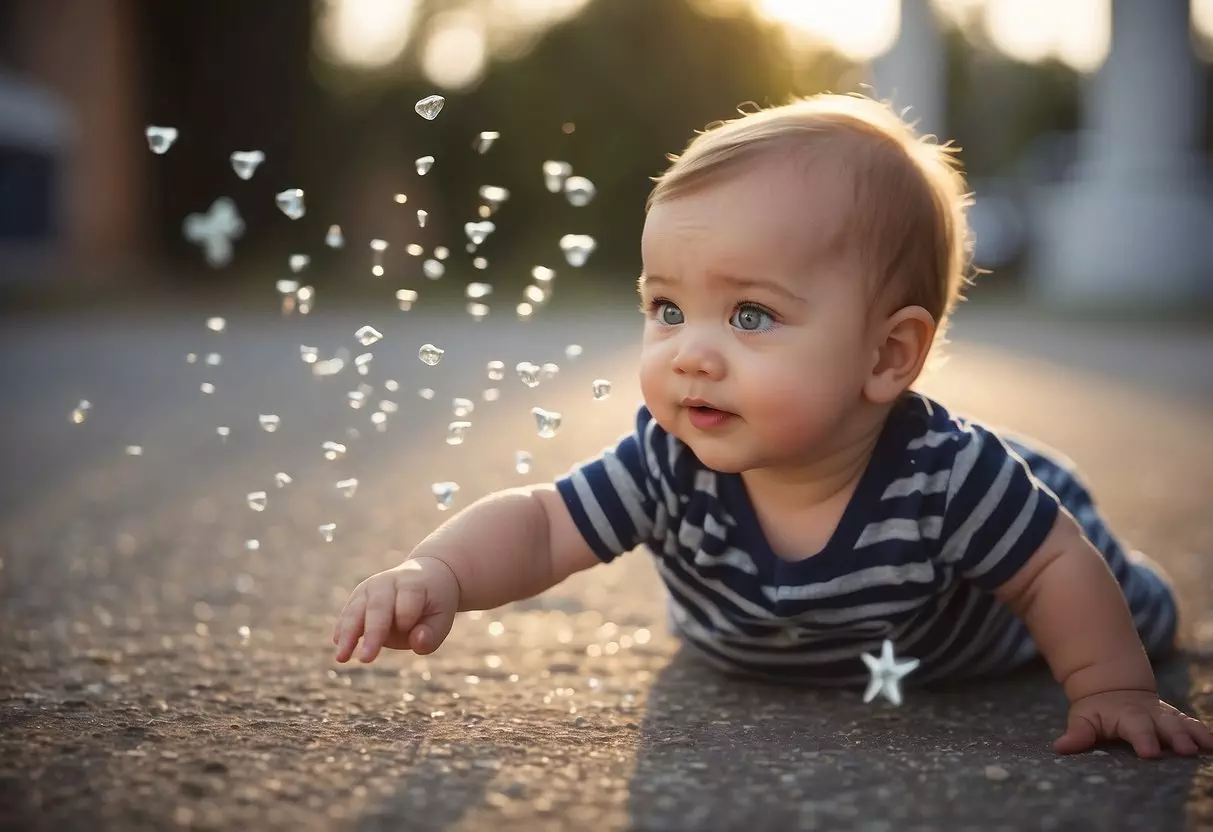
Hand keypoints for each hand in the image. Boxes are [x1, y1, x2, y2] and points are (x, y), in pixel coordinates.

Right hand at [332, 557, 460, 662]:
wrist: (426, 575)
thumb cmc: (434, 603)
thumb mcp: (442, 617)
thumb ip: (432, 633)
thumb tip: (417, 642)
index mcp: (413, 584)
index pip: (407, 602)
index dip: (407, 617)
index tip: (408, 630)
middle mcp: (388, 582)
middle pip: (378, 606)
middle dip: (372, 633)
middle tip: (366, 659)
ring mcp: (370, 587)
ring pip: (356, 610)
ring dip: (348, 634)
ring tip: (342, 657)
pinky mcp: (358, 597)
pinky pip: (348, 613)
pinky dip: (342, 629)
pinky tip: (338, 646)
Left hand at [1054, 689, 1212, 757]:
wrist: (1114, 690)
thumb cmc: (1097, 711)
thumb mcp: (1084, 718)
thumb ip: (1078, 733)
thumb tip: (1061, 747)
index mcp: (1126, 715)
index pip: (1135, 727)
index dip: (1142, 738)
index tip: (1149, 752)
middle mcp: (1150, 714)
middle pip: (1165, 724)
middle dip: (1176, 737)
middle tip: (1185, 750)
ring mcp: (1166, 717)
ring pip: (1184, 723)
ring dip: (1195, 735)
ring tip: (1206, 747)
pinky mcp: (1178, 721)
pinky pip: (1194, 725)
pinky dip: (1204, 734)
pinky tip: (1212, 745)